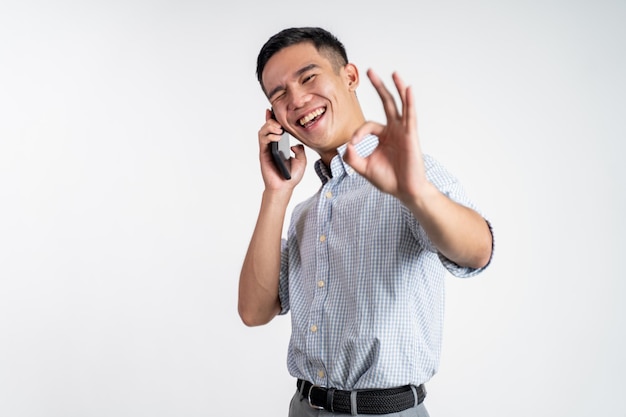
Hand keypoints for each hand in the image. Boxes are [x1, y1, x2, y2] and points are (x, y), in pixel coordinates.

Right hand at [258, 109, 306, 190]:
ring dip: (270, 126)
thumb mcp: (302, 161)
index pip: (275, 129)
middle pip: (268, 127)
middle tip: (280, 123)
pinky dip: (269, 135)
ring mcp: (267, 149)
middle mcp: (272, 145)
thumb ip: (300, 150)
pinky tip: (276, 137)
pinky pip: (263, 140)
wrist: (284, 187)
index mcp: (280, 145)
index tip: (274, 110)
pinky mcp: (263, 153)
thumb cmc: (291, 176)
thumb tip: (296, 144)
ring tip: (279, 129)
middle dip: (272, 120)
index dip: (274, 119)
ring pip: (263, 131)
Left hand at [344, 69, 428, 204]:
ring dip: (397, 89)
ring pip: (400, 105)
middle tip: (369, 71)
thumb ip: (352, 158)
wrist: (405, 191)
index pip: (368, 125)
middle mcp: (394, 130)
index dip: (358, 133)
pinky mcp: (411, 136)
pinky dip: (409, 102)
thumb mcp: (364, 168)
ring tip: (394, 73)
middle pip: (386, 103)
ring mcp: (404, 131)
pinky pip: (410, 116)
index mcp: (383, 136)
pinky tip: (408, 89)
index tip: (353, 144)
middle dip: (378, 87)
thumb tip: (345, 146)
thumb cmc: (388, 180)